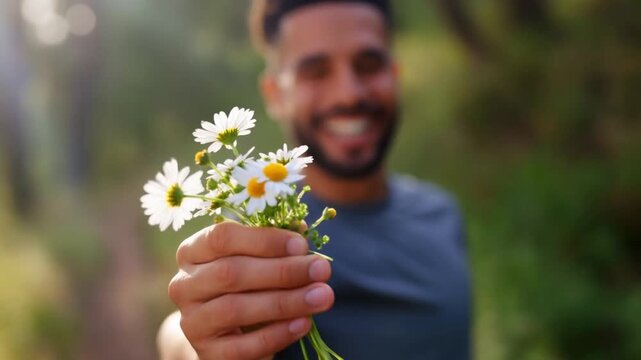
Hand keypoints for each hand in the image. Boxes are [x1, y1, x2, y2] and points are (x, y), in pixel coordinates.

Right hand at [168, 222, 333, 359]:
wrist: (225, 334)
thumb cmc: (246, 284)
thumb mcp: (256, 259)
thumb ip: (275, 244)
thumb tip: (302, 230)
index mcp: (192, 251)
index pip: (221, 237)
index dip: (264, 239)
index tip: (302, 244)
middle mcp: (184, 285)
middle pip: (231, 273)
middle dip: (283, 271)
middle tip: (322, 269)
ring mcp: (192, 321)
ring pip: (236, 309)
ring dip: (286, 301)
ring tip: (322, 296)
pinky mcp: (208, 353)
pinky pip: (243, 346)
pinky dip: (277, 334)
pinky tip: (304, 323)